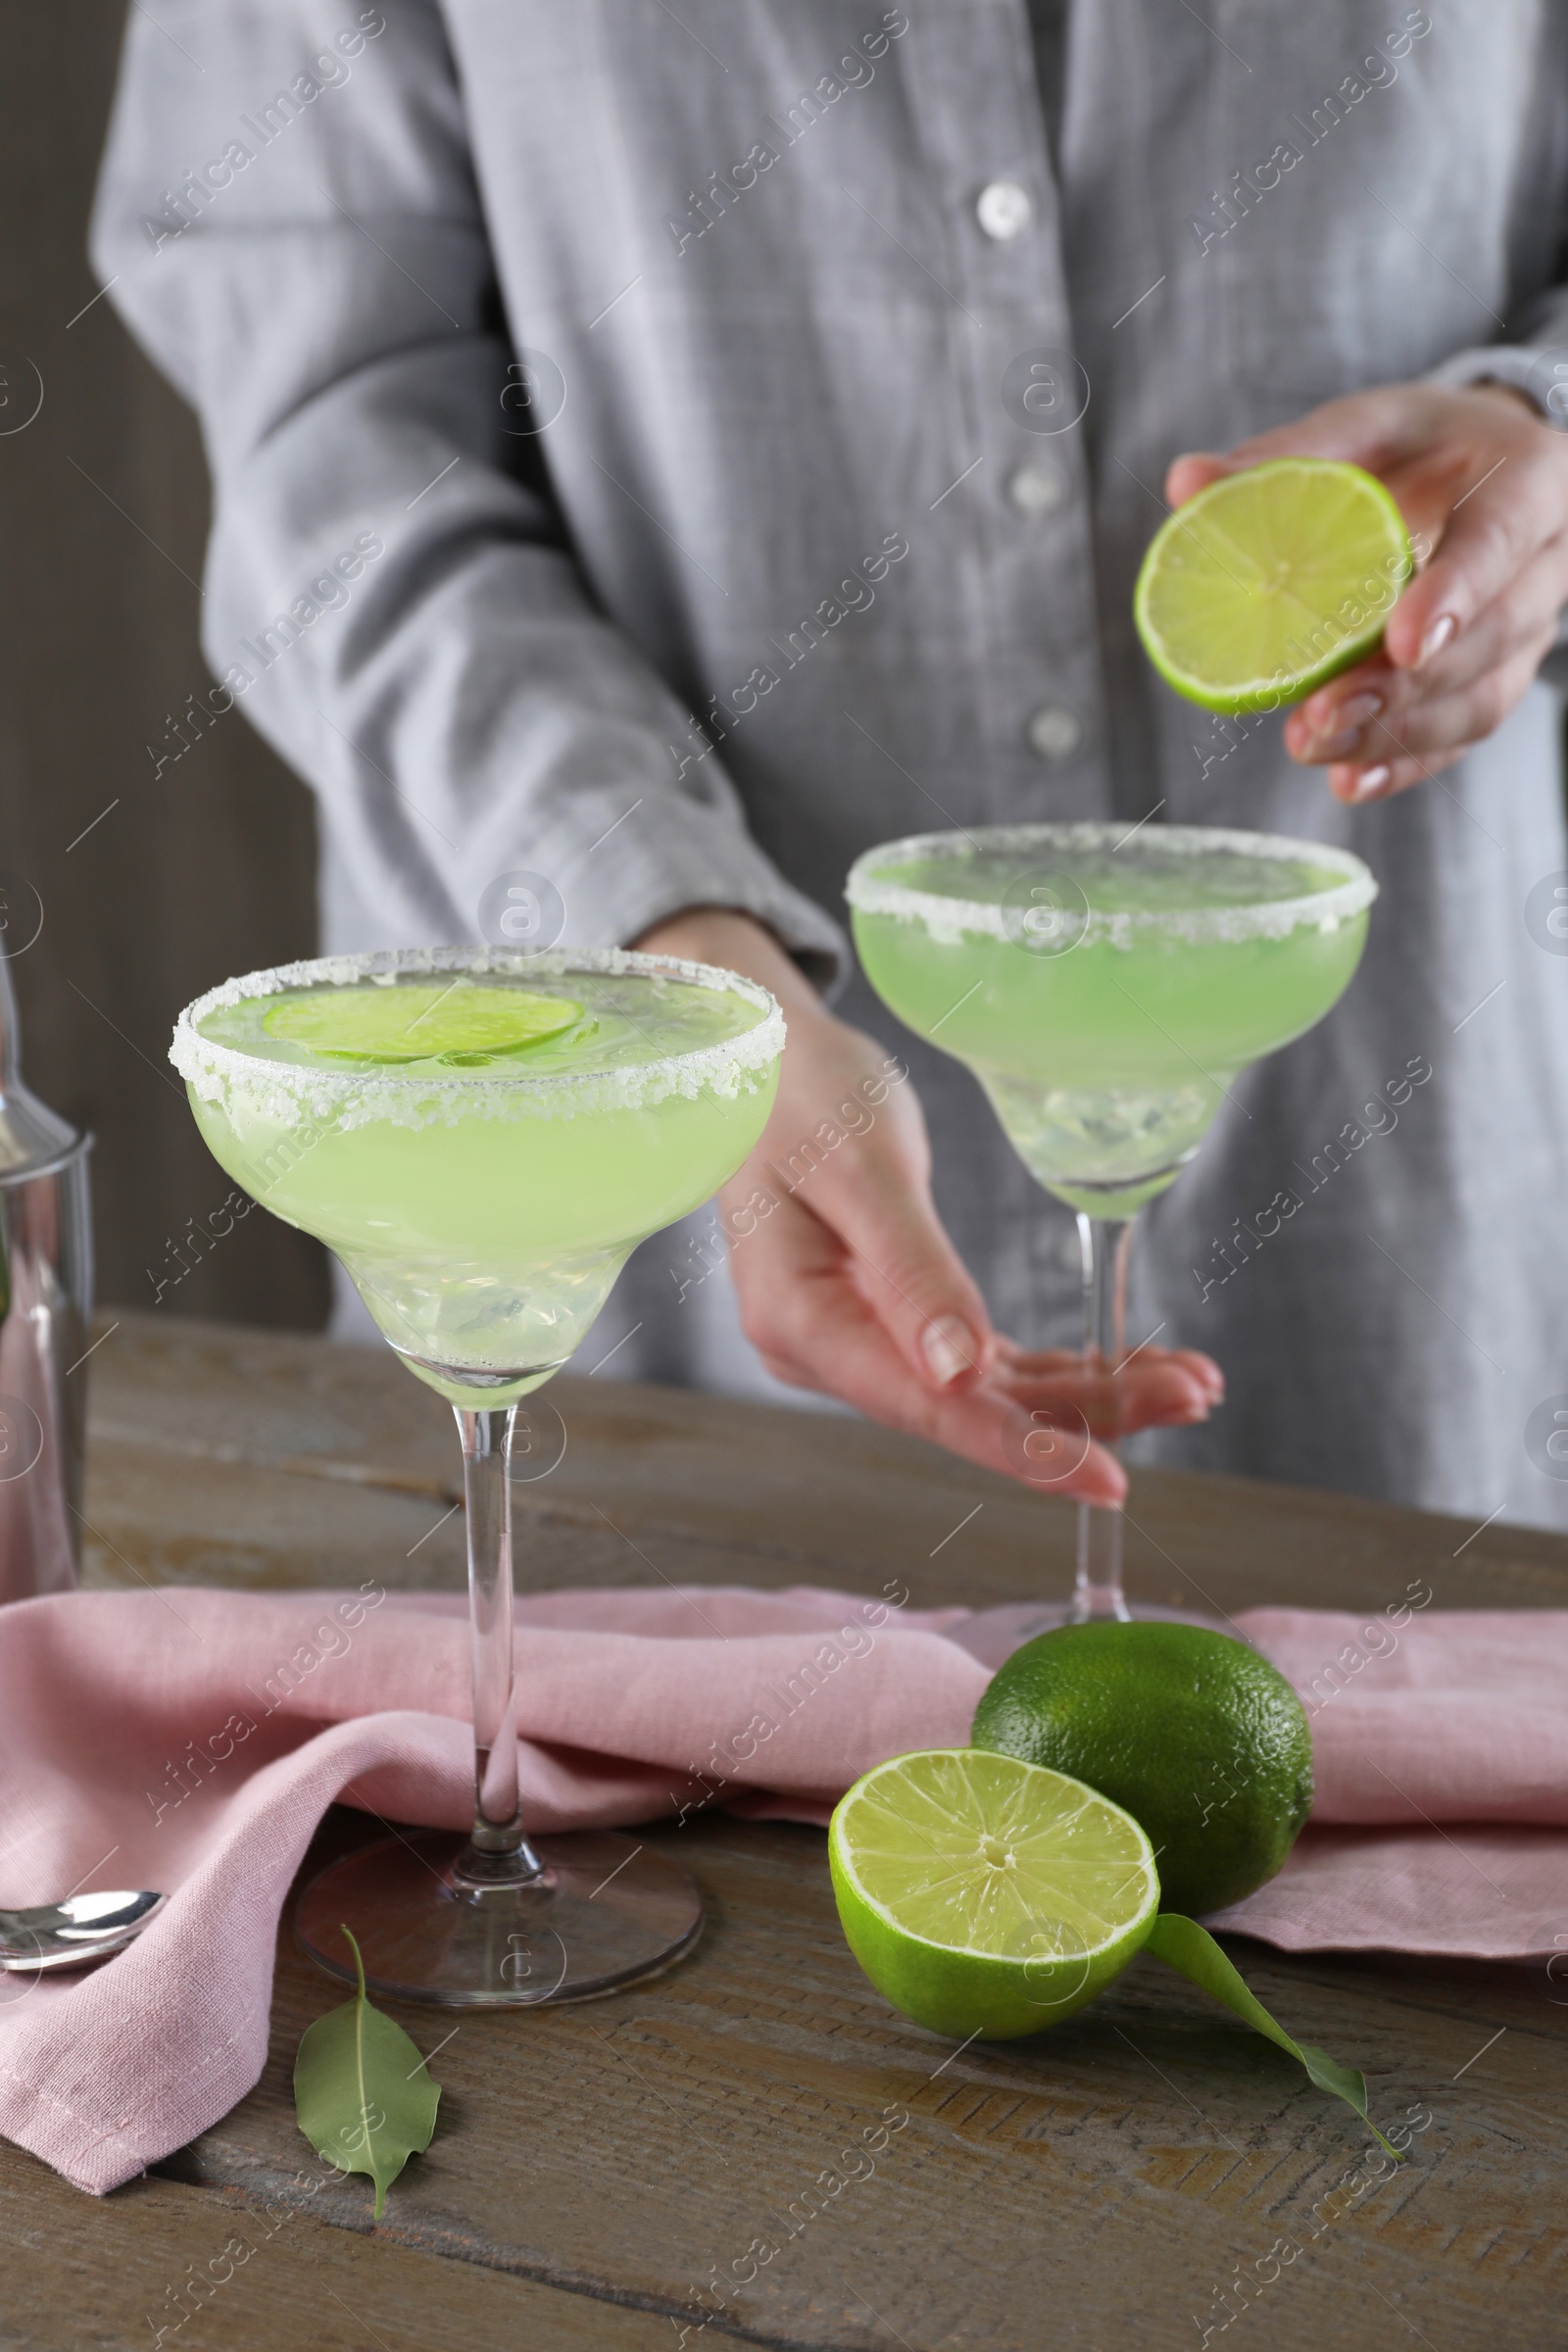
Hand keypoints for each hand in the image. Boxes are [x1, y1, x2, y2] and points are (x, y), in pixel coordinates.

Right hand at [633, 909, 1221, 1500]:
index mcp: (801, 1322)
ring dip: (1087, 1391)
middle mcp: (827, 1350)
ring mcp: (860, 1339)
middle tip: (1195, 1393)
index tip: (1109, 1478)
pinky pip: (982, 1361)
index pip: (928, 1406)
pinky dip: (1055, 1366)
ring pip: (987, 1390)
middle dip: (1086, 1412)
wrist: (757, 1052)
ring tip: (1187, 1382)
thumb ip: (909, 1270)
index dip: (1023, 1447)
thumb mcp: (859, 1166)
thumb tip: (961, 1373)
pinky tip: (1123, 1369)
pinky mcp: (892, 1320)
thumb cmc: (799, 1090)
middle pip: (970, 1407)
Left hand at [1167, 381, 1567, 802]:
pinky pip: (1462, 732)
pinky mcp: (1499, 676)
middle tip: (1322, 712)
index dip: (1457, 594)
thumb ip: (1291, 454)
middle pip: (1491, 636)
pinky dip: (1404, 765)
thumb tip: (1186, 483)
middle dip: (1406, 687)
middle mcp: (1543, 561)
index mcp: (1527, 479)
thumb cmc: (1425, 444)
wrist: (1486, 471)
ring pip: (1480, 698)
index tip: (1402, 644)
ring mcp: (1528, 627)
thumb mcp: (1370, 425)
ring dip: (1396, 734)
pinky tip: (1348, 781)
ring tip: (1315, 744)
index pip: (1500, 539)